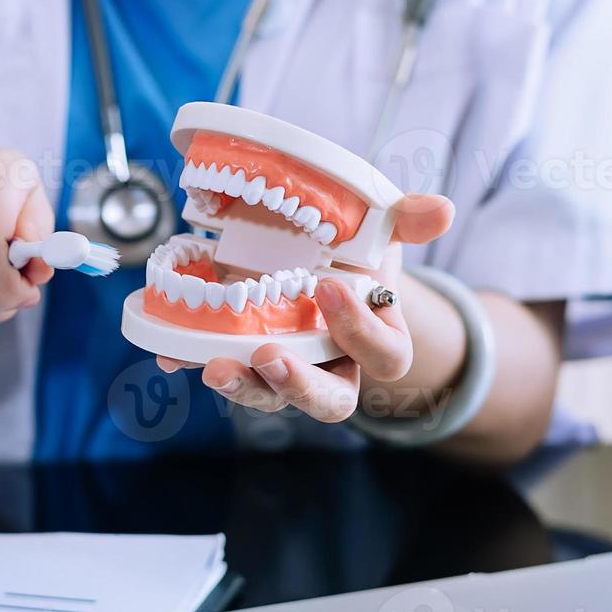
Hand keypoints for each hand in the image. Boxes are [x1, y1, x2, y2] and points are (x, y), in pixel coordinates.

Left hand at [157, 193, 455, 422]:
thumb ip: (407, 220)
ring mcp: (285, 366)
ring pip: (269, 396)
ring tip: (213, 366)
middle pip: (328, 402)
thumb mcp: (381, 229)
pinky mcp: (241, 355)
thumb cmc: (355, 249)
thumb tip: (442, 208)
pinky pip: (218, 369)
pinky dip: (189, 361)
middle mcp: (332, 365)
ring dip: (242, 386)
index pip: (385, 355)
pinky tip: (169, 354)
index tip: (328, 286)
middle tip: (269, 354)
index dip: (360, 329)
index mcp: (376, 337)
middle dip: (298, 385)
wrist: (314, 252)